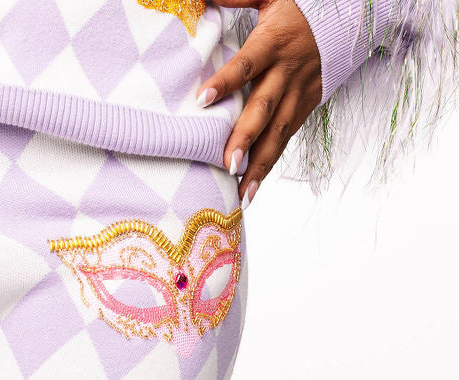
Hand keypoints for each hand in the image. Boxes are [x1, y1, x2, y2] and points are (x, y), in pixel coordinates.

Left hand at [198, 0, 322, 206]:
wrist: (345, 16)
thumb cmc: (298, 7)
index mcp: (274, 42)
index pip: (247, 64)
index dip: (226, 81)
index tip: (203, 99)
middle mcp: (287, 72)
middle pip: (264, 108)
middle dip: (246, 137)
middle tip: (227, 163)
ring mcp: (298, 94)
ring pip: (277, 133)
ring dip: (258, 165)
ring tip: (240, 192)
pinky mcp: (304, 108)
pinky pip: (284, 140)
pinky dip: (267, 165)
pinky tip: (250, 188)